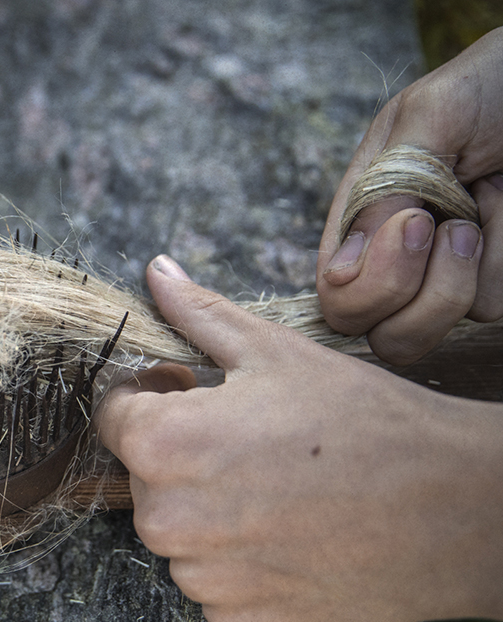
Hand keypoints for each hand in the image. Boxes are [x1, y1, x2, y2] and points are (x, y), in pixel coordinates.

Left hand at [96, 255, 502, 621]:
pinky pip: (212, 585)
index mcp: (162, 445)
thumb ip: (198, 315)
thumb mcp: (276, 352)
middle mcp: (165, 519)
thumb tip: (156, 272)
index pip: (112, 415)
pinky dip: (241, 565)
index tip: (190, 392)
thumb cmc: (366, 422)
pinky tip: (292, 537)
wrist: (459, 510)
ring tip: (281, 491)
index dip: (150, 395)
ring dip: (210, 514)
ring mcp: (200, 578)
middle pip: (144, 477)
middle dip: (183, 455)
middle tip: (255, 443)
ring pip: (177, 535)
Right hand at [317, 27, 502, 365]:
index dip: (370, 283)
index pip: (336, 295)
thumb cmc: (486, 87)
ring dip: (468, 271)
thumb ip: (382, 189)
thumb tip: (340, 272)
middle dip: (417, 295)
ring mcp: (440, 274)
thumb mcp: (428, 118)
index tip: (416, 221)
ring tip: (488, 202)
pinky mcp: (486, 280)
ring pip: (431, 328)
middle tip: (456, 228)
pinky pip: (487, 309)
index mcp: (356, 219)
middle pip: (379, 332)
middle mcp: (391, 258)